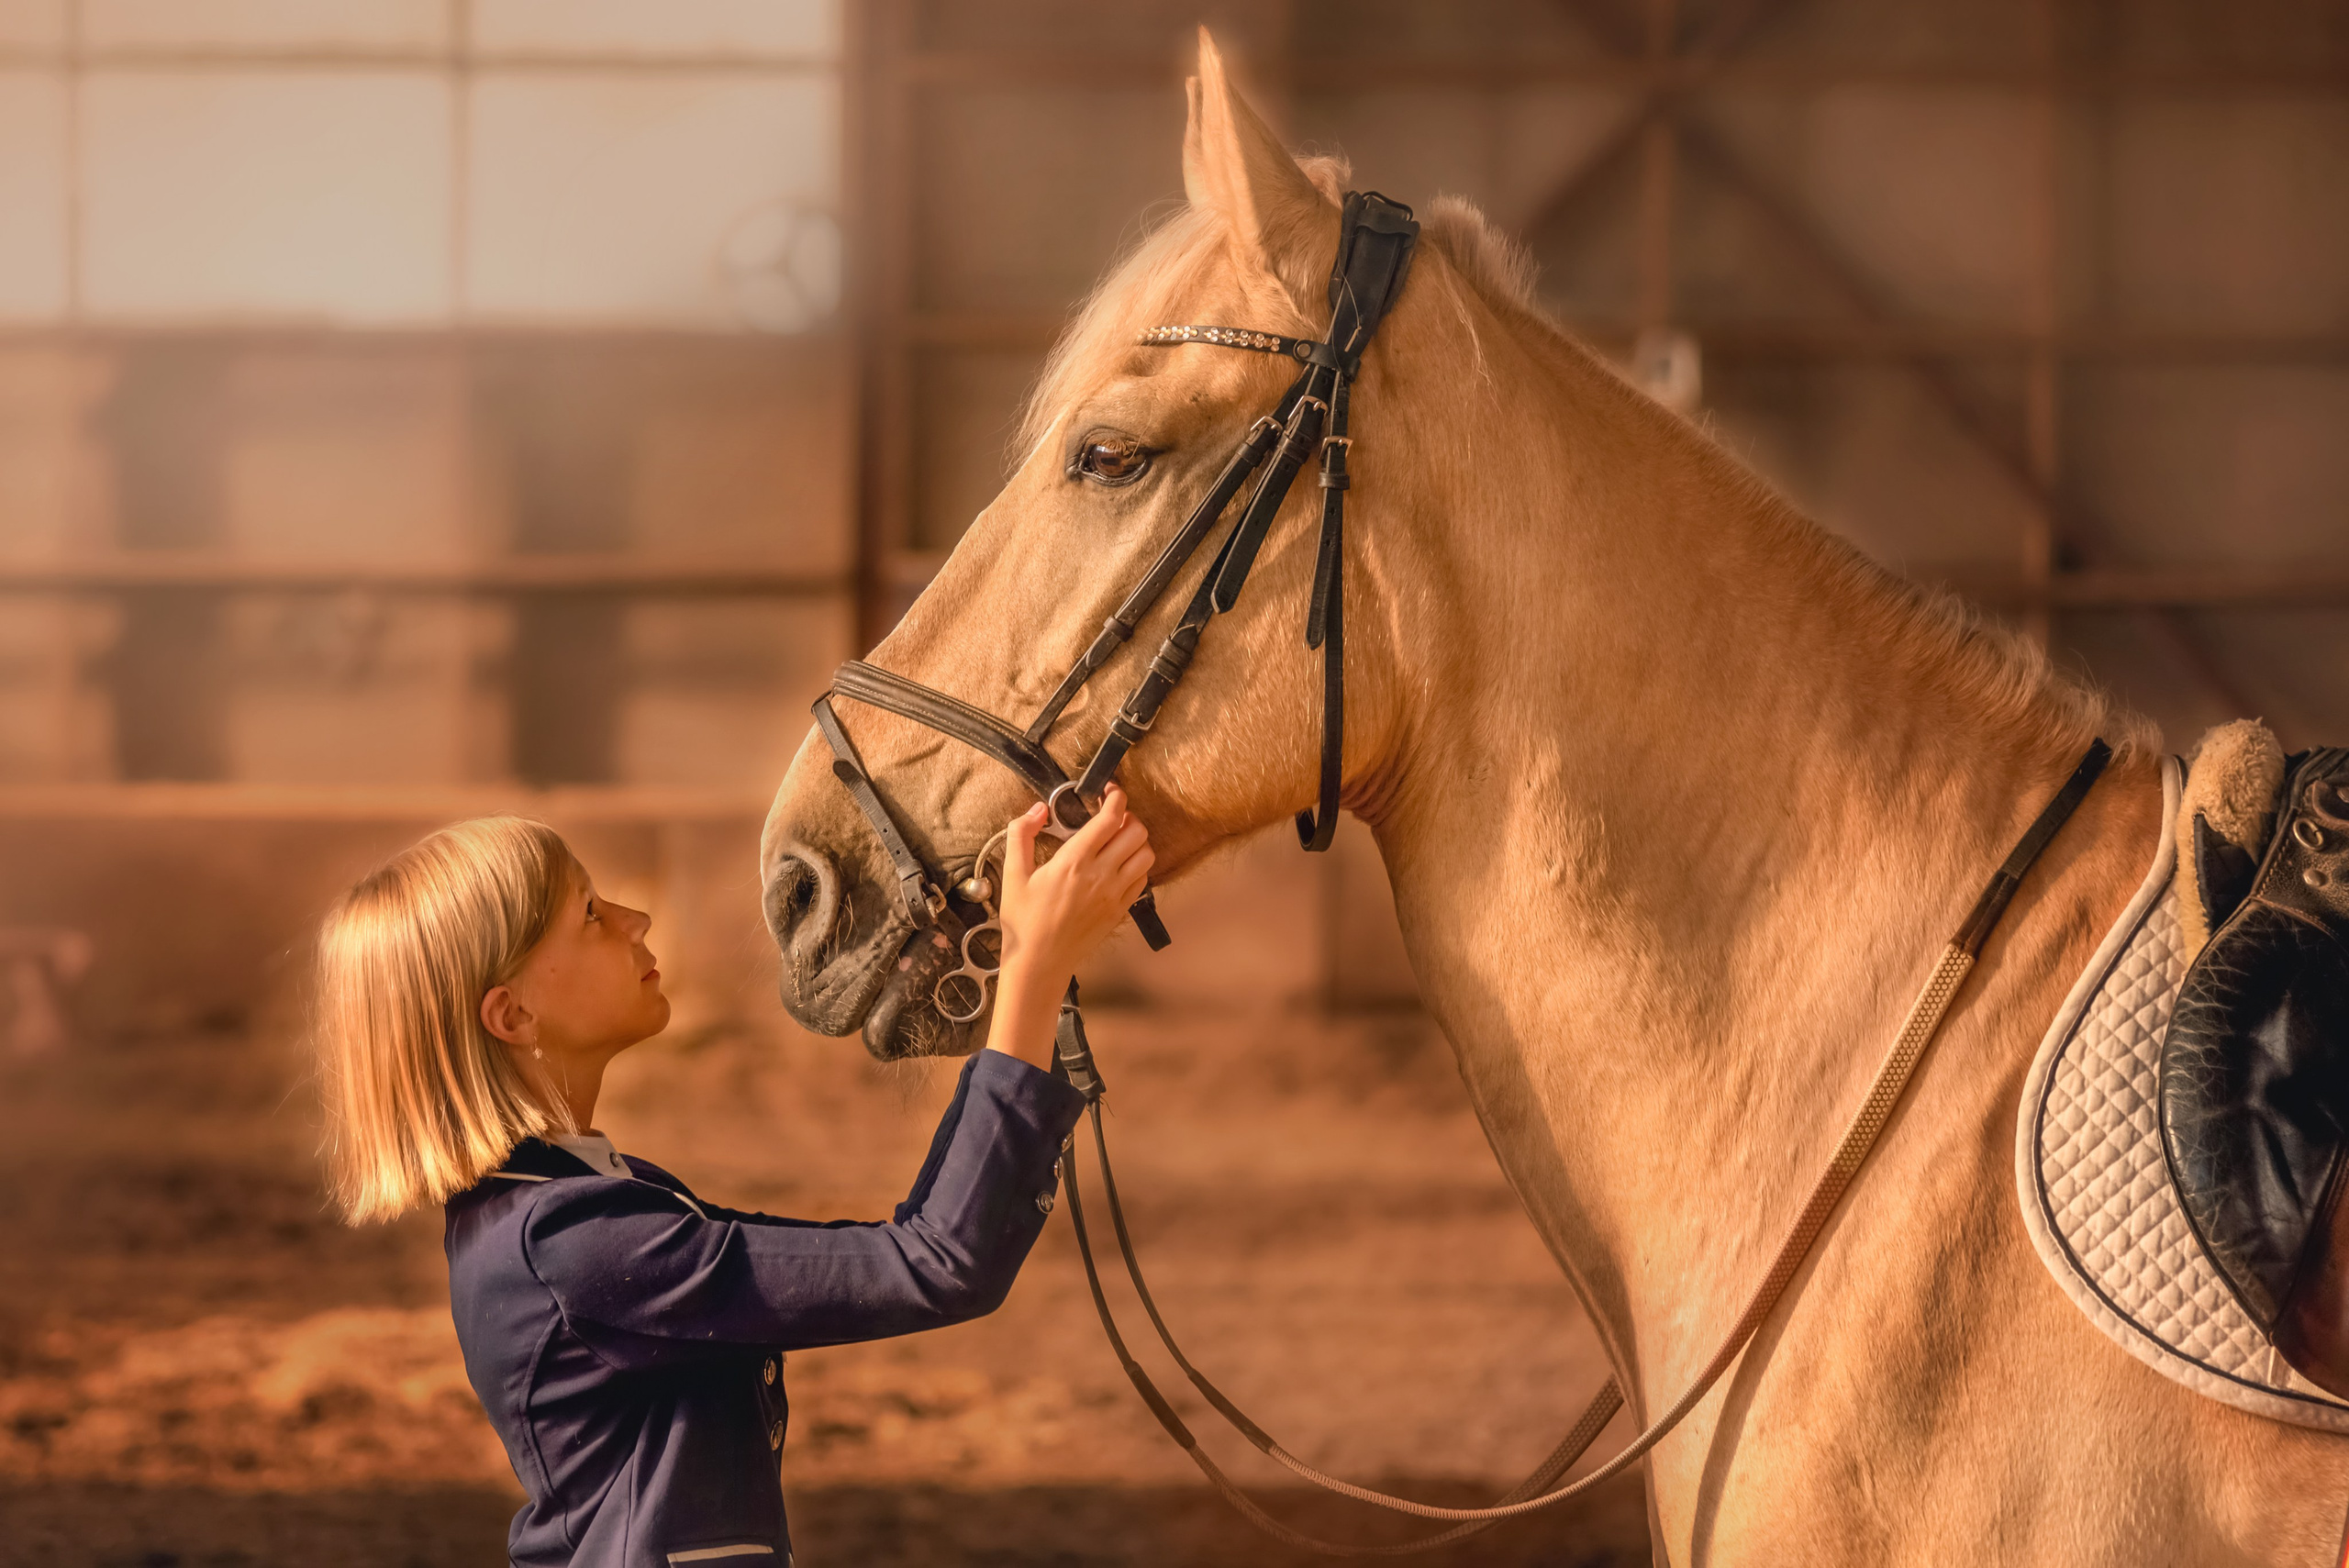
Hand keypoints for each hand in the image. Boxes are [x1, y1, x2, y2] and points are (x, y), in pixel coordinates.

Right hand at [985, 785, 1153, 1066]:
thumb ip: (1022, 833)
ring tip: (1117, 840)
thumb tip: (1039, 808)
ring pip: (1146, 854)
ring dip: (1136, 841)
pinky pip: (1143, 879)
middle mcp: (1101, 876)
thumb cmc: (1023, 920)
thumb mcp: (1012, 873)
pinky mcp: (1120, 911)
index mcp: (1074, 862)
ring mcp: (1114, 895)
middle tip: (1111, 818)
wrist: (1039, 963)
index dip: (1115, 797)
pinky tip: (1118, 866)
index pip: (1111, 818)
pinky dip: (1137, 865)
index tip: (1108, 791)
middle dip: (1127, 817)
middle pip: (1136, 831)